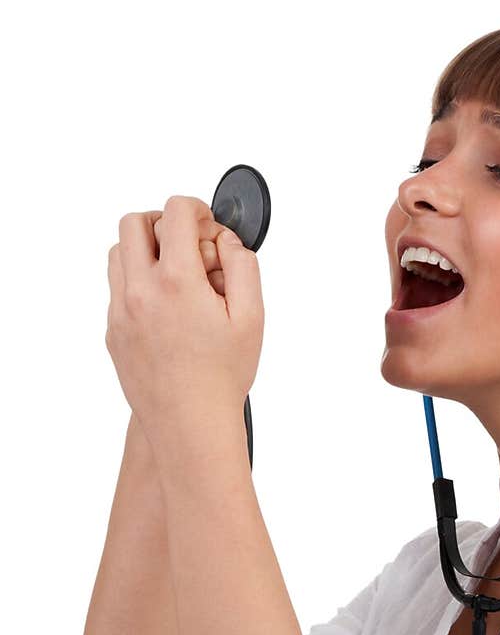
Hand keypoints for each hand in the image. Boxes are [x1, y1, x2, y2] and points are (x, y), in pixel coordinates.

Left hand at [106, 195, 263, 440]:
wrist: (190, 425)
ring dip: (145, 251)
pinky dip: (138, 283)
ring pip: (118, 253)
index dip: (197, 210)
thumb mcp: (252, 317)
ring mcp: (120, 311)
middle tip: (188, 245)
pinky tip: (167, 309)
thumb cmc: (222, 377)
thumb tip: (226, 242)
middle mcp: (140, 291)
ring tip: (176, 276)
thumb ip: (242, 266)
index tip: (207, 225)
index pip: (175, 213)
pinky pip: (117, 288)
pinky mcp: (113, 331)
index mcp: (176, 281)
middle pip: (134, 223)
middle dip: (164, 223)